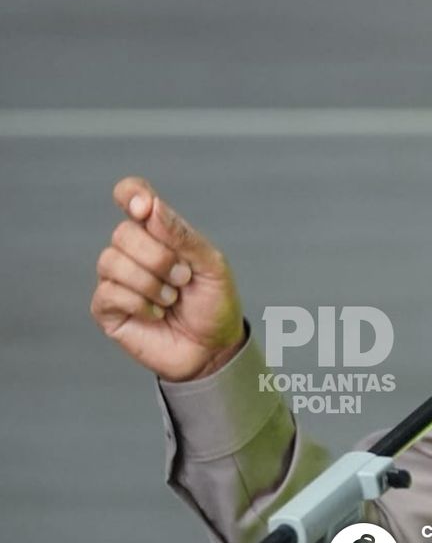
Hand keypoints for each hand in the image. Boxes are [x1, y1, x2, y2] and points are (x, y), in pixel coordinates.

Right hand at [91, 177, 243, 381]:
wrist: (214, 348)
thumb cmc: (215, 303)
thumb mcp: (211, 266)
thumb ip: (183, 236)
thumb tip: (151, 207)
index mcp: (160, 233)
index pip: (133, 196)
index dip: (131, 194)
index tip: (143, 207)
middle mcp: (134, 251)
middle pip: (124, 233)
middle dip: (159, 258)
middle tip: (184, 279)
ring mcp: (117, 278)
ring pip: (111, 261)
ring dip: (151, 283)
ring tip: (172, 299)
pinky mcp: (107, 308)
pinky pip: (109, 292)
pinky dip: (141, 303)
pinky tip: (157, 314)